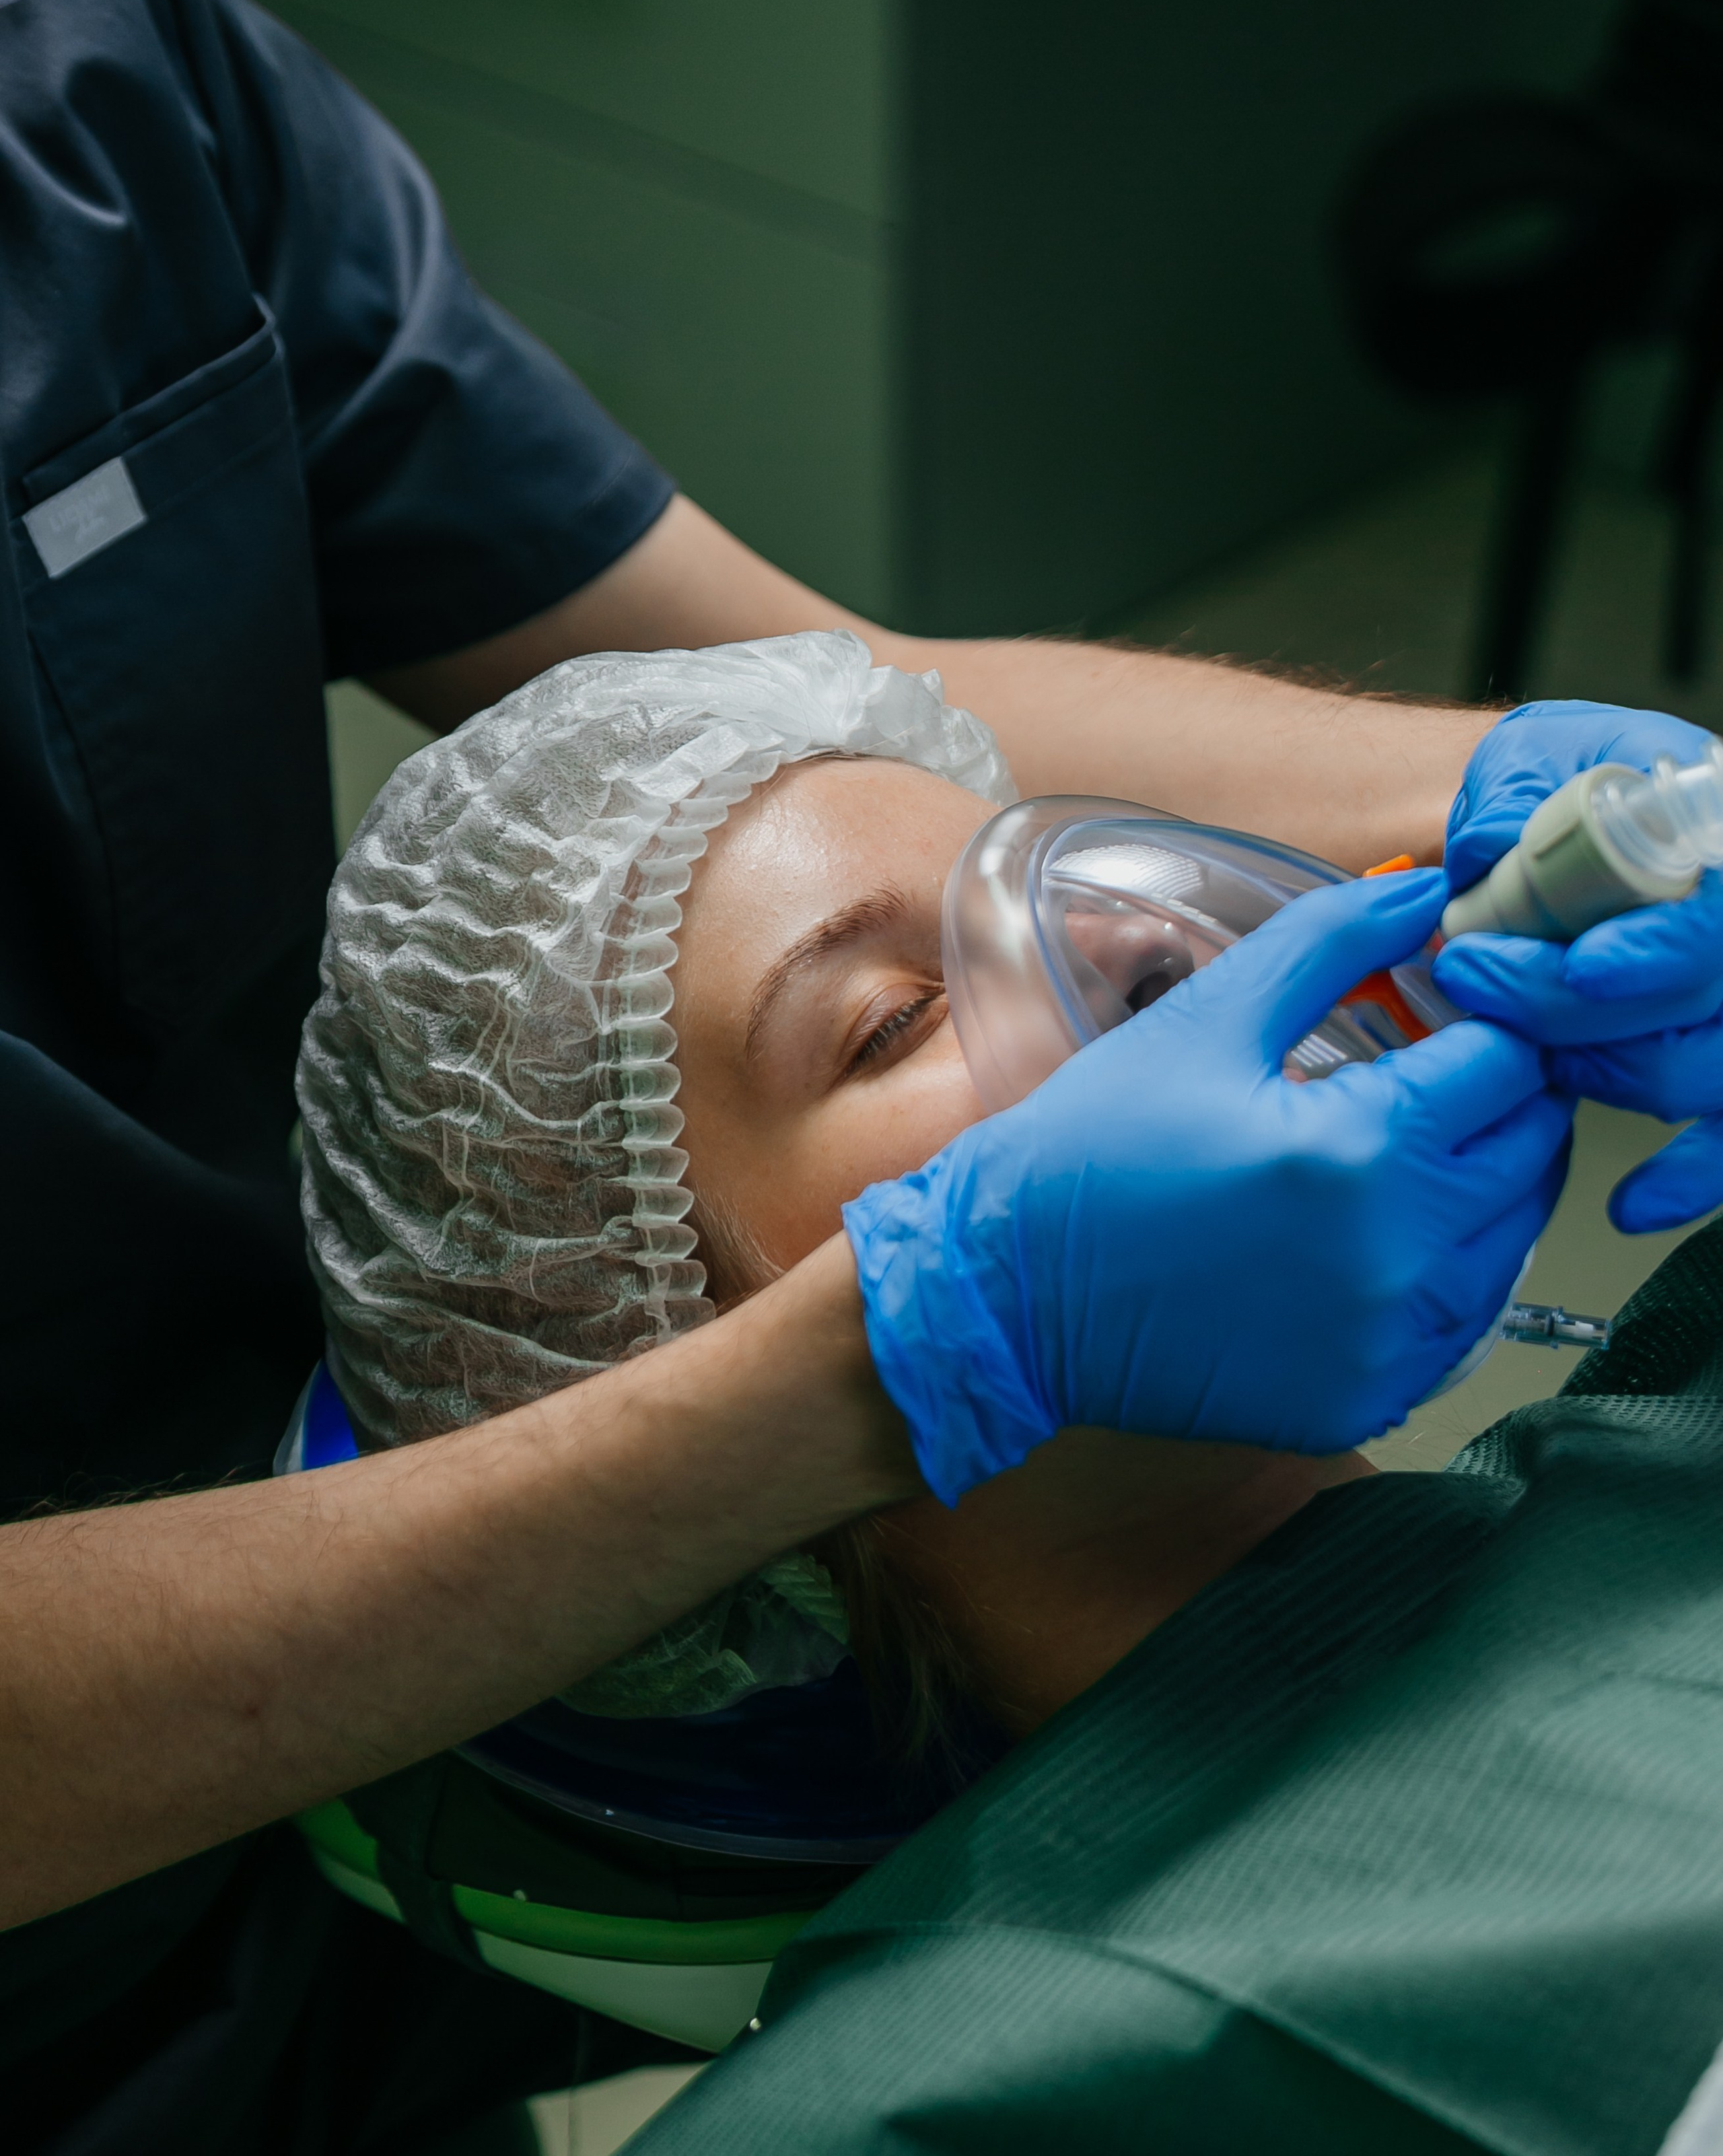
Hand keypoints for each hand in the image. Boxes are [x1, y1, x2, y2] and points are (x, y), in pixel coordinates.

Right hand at [844, 872, 1572, 1501]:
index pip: (1509, 1065)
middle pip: (1530, 1154)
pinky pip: (1460, 1325)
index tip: (1442, 1015)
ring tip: (1390, 1159)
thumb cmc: (1091, 1153)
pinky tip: (1368, 1242)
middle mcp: (1399, 1260)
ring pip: (1509, 1242)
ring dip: (1475, 1189)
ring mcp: (1388, 1344)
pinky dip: (1440, 1277)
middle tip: (1423, 1079)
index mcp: (1364, 1151)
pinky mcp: (1366, 1399)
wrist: (1008, 1298)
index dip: (1486, 1023)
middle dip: (1493, 1102)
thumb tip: (1425, 891)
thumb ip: (1329, 944)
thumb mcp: (1204, 1019)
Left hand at [1433, 699, 1722, 1231]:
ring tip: (1513, 1041)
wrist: (1559, 829)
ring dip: (1595, 1073)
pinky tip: (1635, 1201)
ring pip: (1699, 1077)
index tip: (1584, 967)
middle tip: (1470, 975)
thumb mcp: (1538, 753)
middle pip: (1698, 1008)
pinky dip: (1686, 1177)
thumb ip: (1517, 788)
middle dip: (1567, 1008)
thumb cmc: (1563, 789)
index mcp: (1722, 840)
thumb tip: (1490, 846)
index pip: (1718, 920)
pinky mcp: (1719, 1071)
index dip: (1660, 953)